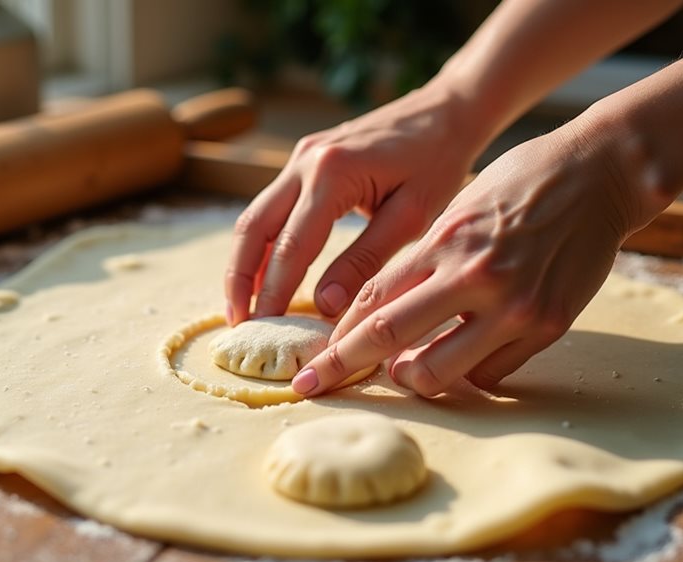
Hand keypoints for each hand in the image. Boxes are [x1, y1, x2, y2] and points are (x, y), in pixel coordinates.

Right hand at [225, 82, 487, 324]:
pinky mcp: (303, 160)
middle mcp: (305, 161)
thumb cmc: (437, 162)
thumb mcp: (410, 218)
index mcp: (332, 174)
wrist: (444, 110)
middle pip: (252, 228)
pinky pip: (270, 206)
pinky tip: (264, 274)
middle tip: (238, 324)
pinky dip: (262, 244)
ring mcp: (298, 157)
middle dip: (240, 280)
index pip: (291, 246)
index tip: (266, 330)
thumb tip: (324, 306)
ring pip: (253, 217)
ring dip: (244, 263)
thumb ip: (364, 262)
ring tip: (243, 307)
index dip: (274, 293)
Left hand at [293, 118, 641, 397]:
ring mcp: (514, 306)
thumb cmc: (519, 185)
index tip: (311, 362)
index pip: (371, 301)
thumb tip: (376, 315)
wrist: (599, 173)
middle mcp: (473, 277)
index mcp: (443, 242)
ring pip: (437, 371)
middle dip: (341, 367)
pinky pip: (490, 375)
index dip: (335, 338)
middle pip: (388, 337)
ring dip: (409, 378)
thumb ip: (420, 262)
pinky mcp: (549, 326)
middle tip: (313, 385)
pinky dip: (467, 373)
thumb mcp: (457, 210)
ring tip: (402, 371)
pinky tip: (461, 357)